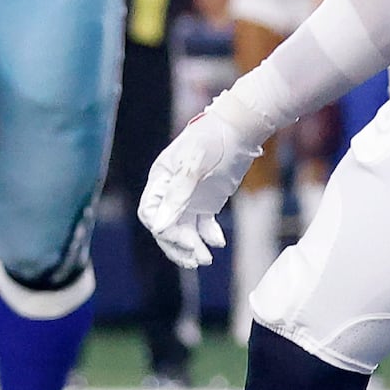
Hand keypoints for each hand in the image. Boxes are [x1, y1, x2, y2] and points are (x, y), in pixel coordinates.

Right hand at [138, 104, 265, 267]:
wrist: (239, 130)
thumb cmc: (212, 140)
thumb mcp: (194, 165)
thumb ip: (177, 195)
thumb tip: (158, 227)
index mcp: (161, 180)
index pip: (150, 212)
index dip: (162, 229)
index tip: (182, 239)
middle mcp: (171, 192)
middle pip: (165, 227)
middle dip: (178, 245)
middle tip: (196, 259)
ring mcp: (189, 198)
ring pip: (183, 231)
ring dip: (192, 246)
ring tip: (206, 259)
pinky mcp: (207, 203)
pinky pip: (203, 226)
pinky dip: (208, 236)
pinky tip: (218, 242)